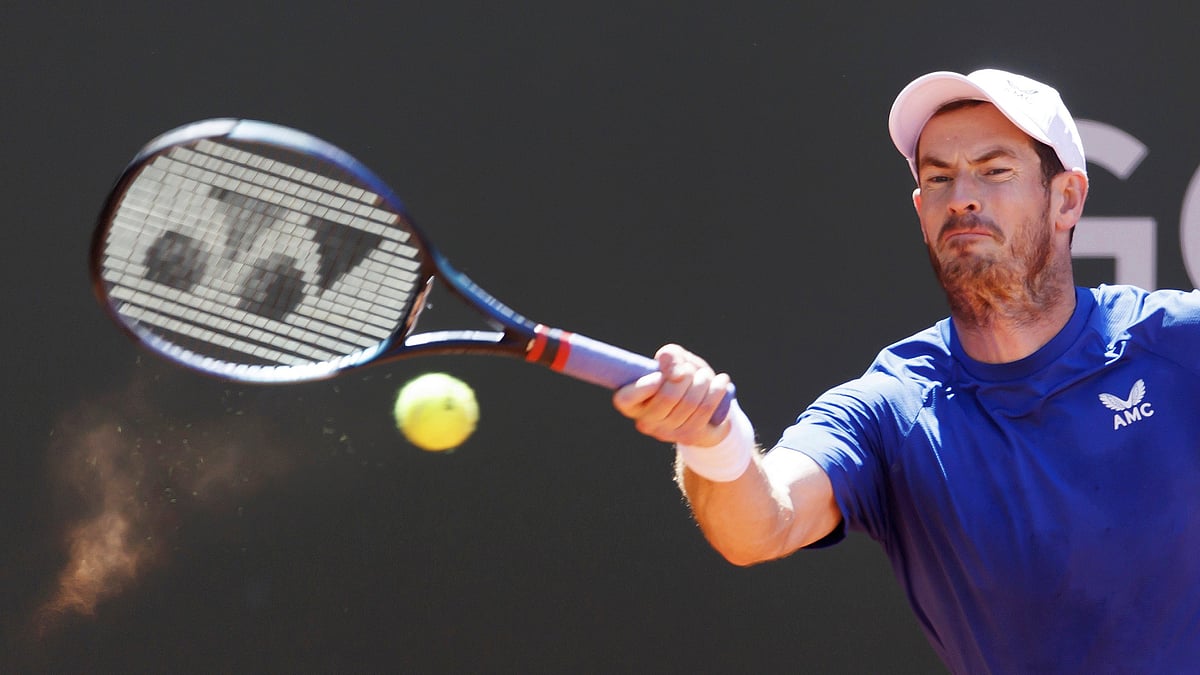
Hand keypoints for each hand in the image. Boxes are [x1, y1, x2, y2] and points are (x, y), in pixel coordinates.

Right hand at [613, 344, 732, 446]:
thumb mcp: (673, 360)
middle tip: (691, 370)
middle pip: (668, 396)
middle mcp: (645, 422)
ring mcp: (667, 433)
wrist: (703, 403)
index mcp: (631, 403)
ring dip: (703, 381)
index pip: (625, 399)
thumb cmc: (681, 377)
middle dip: (686, 376)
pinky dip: (716, 390)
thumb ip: (670, 357)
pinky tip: (721, 380)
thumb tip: (676, 373)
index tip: (659, 375)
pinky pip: (705, 410)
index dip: (643, 386)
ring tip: (705, 375)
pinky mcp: (689, 437)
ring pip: (690, 402)